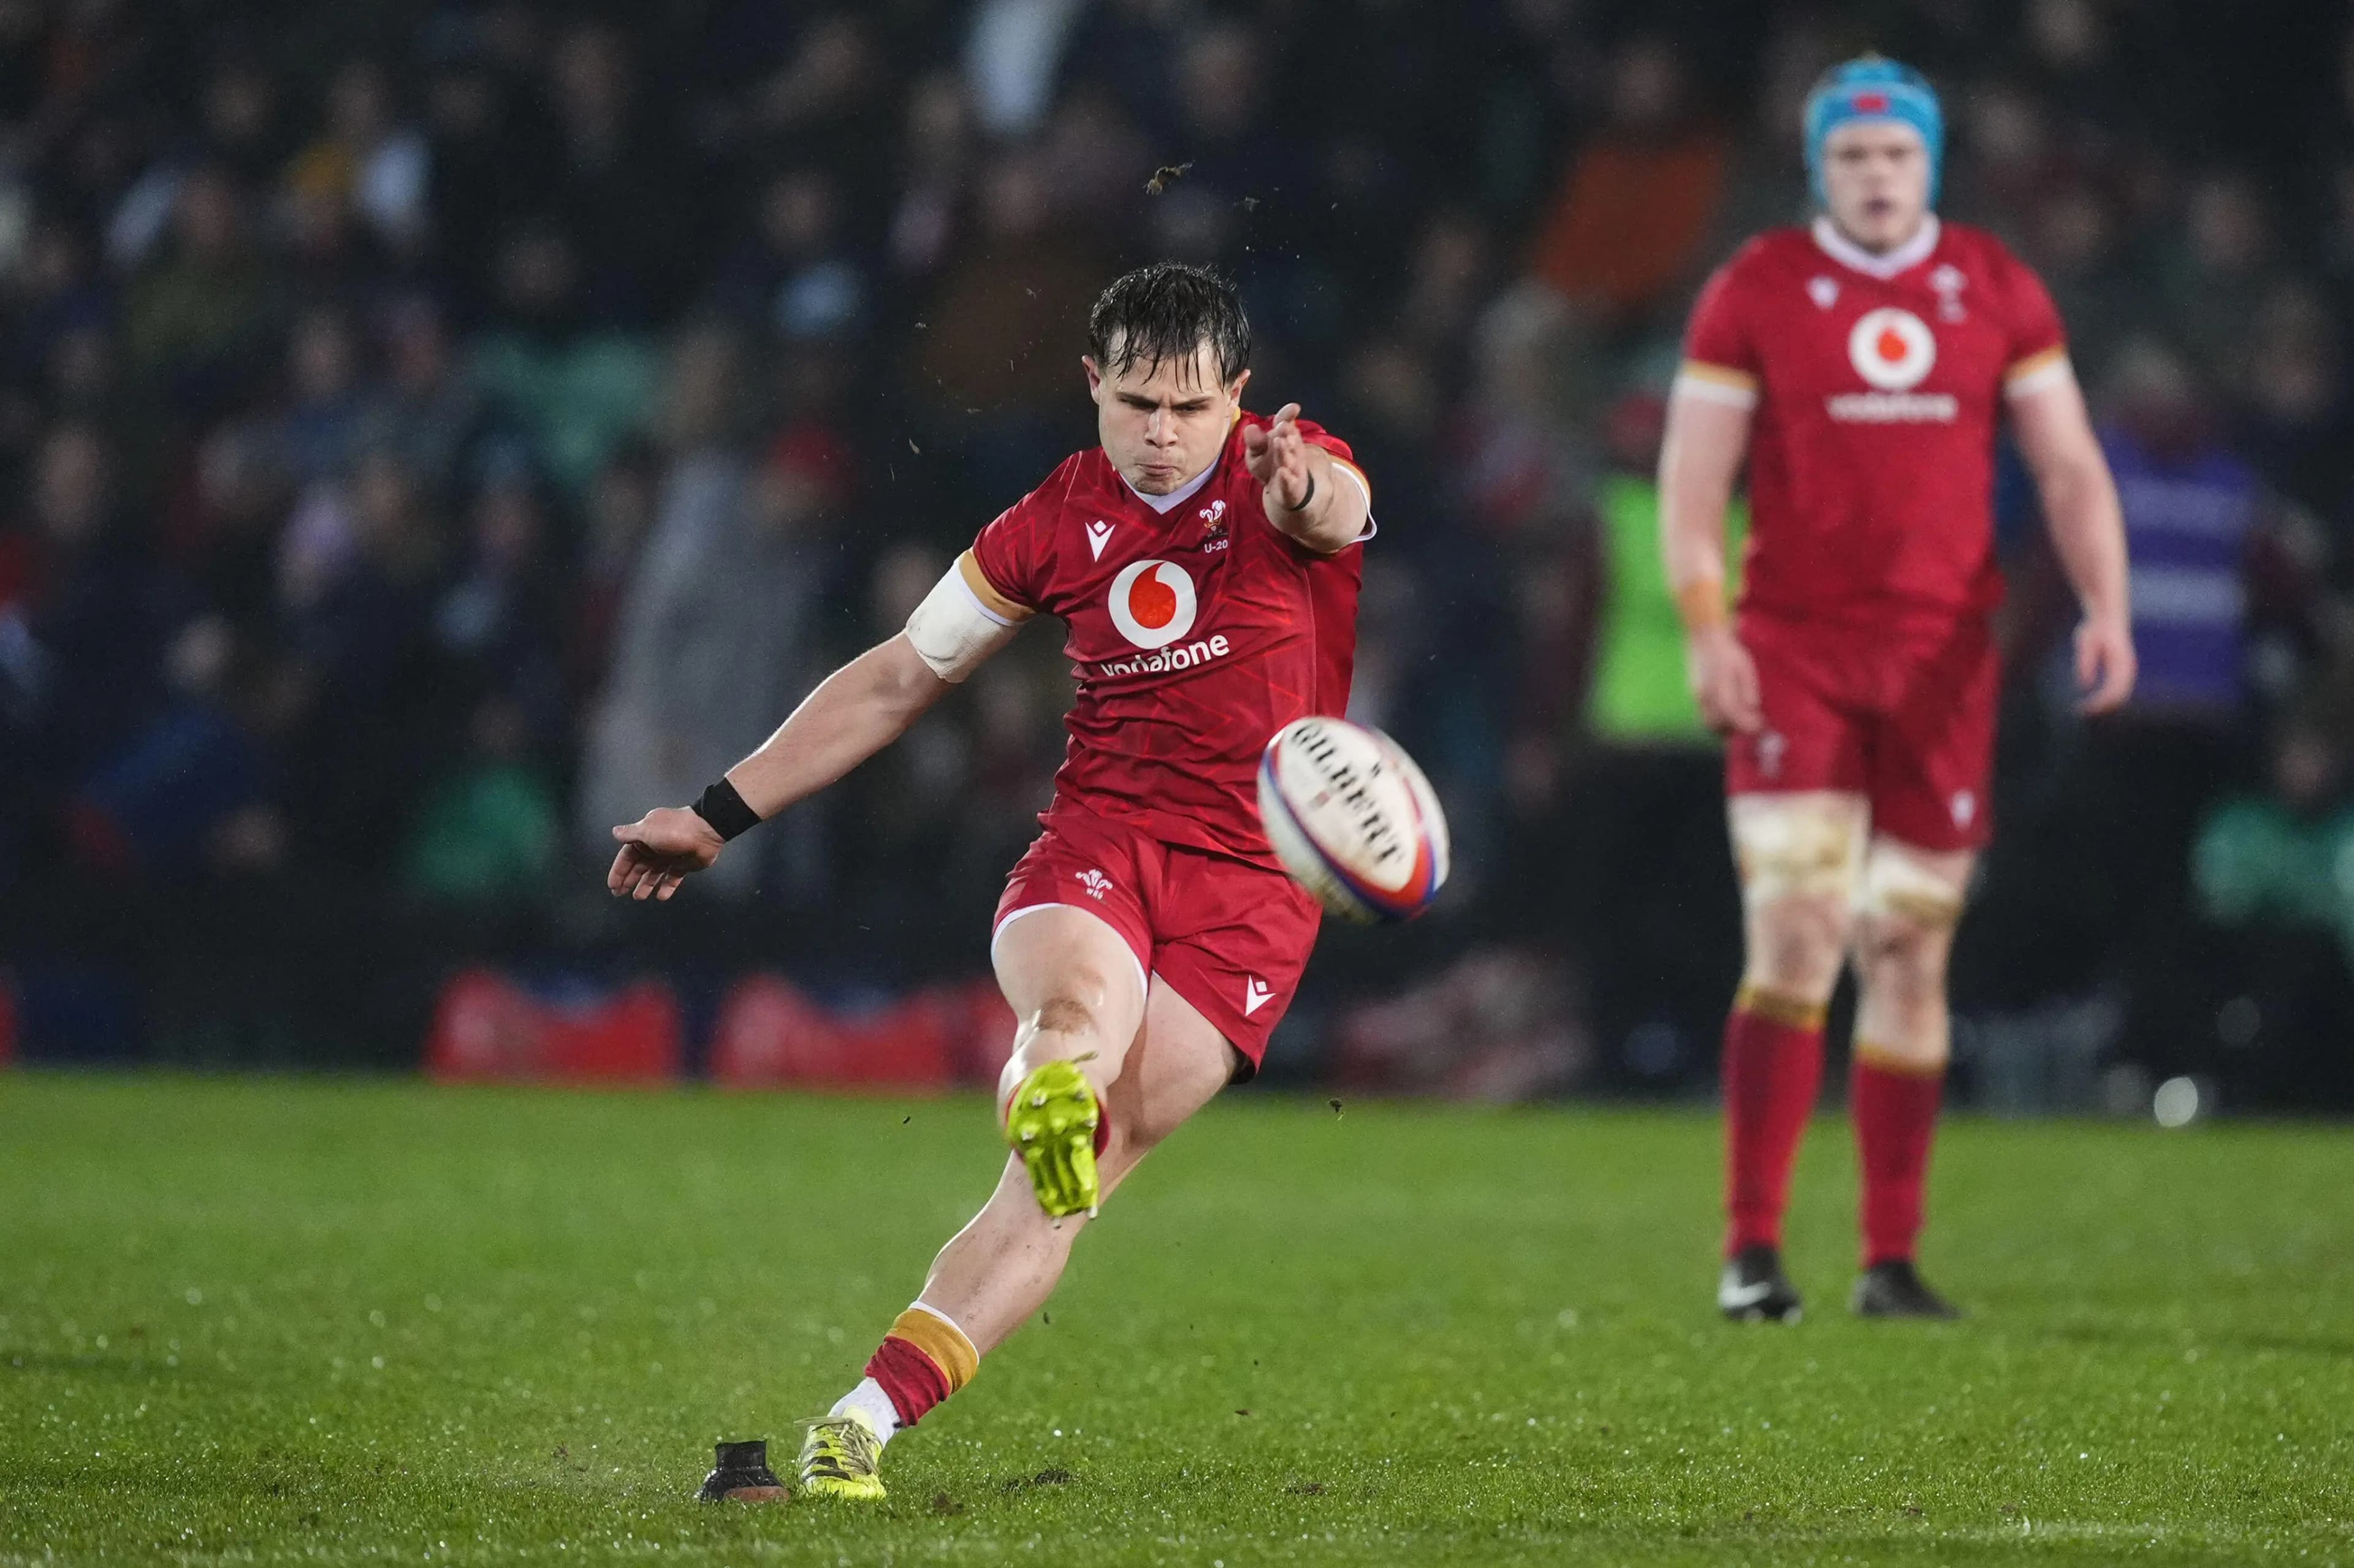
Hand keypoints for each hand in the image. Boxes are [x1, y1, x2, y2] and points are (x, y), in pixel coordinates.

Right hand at [607, 806, 724, 900]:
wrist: (705, 832)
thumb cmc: (674, 830)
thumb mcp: (647, 830)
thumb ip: (630, 833)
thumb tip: (615, 832)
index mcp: (644, 837)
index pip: (626, 856)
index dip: (619, 871)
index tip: (613, 885)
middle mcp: (655, 846)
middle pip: (638, 866)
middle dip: (629, 880)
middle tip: (620, 894)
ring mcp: (670, 856)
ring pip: (654, 874)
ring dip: (645, 885)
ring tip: (639, 897)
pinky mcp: (683, 865)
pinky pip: (672, 878)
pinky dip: (667, 887)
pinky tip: (661, 896)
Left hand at [1242, 401, 1313, 512]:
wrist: (1282, 492)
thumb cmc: (1269, 466)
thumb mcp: (1257, 452)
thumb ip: (1254, 441)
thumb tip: (1250, 428)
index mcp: (1283, 438)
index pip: (1286, 423)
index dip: (1288, 415)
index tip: (1294, 408)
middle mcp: (1292, 451)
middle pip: (1290, 440)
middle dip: (1286, 432)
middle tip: (1283, 425)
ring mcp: (1294, 469)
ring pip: (1291, 460)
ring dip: (1286, 451)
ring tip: (1280, 442)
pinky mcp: (1293, 487)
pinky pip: (1290, 483)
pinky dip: (1287, 479)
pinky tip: (1283, 472)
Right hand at [1686, 625, 1763, 733]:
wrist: (1704, 639)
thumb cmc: (1728, 651)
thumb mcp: (1744, 666)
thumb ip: (1748, 687)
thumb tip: (1753, 708)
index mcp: (1719, 684)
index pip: (1732, 713)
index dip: (1747, 723)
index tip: (1760, 725)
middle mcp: (1705, 694)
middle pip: (1719, 724)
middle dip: (1736, 730)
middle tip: (1753, 726)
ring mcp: (1697, 697)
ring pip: (1709, 724)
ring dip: (1725, 728)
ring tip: (1742, 722)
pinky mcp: (1694, 697)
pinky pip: (1704, 717)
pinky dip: (1717, 722)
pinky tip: (1729, 716)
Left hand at [2074, 613, 2135, 714]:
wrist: (2107, 617)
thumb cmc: (2094, 629)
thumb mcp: (2085, 643)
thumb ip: (2085, 662)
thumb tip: (2085, 685)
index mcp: (2121, 662)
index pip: (2114, 691)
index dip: (2100, 703)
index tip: (2084, 708)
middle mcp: (2127, 668)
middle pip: (2119, 697)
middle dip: (2101, 708)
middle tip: (2081, 712)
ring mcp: (2126, 671)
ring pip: (2119, 697)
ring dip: (2103, 706)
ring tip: (2084, 710)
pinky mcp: (2120, 672)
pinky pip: (2115, 691)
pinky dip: (2104, 700)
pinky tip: (2089, 702)